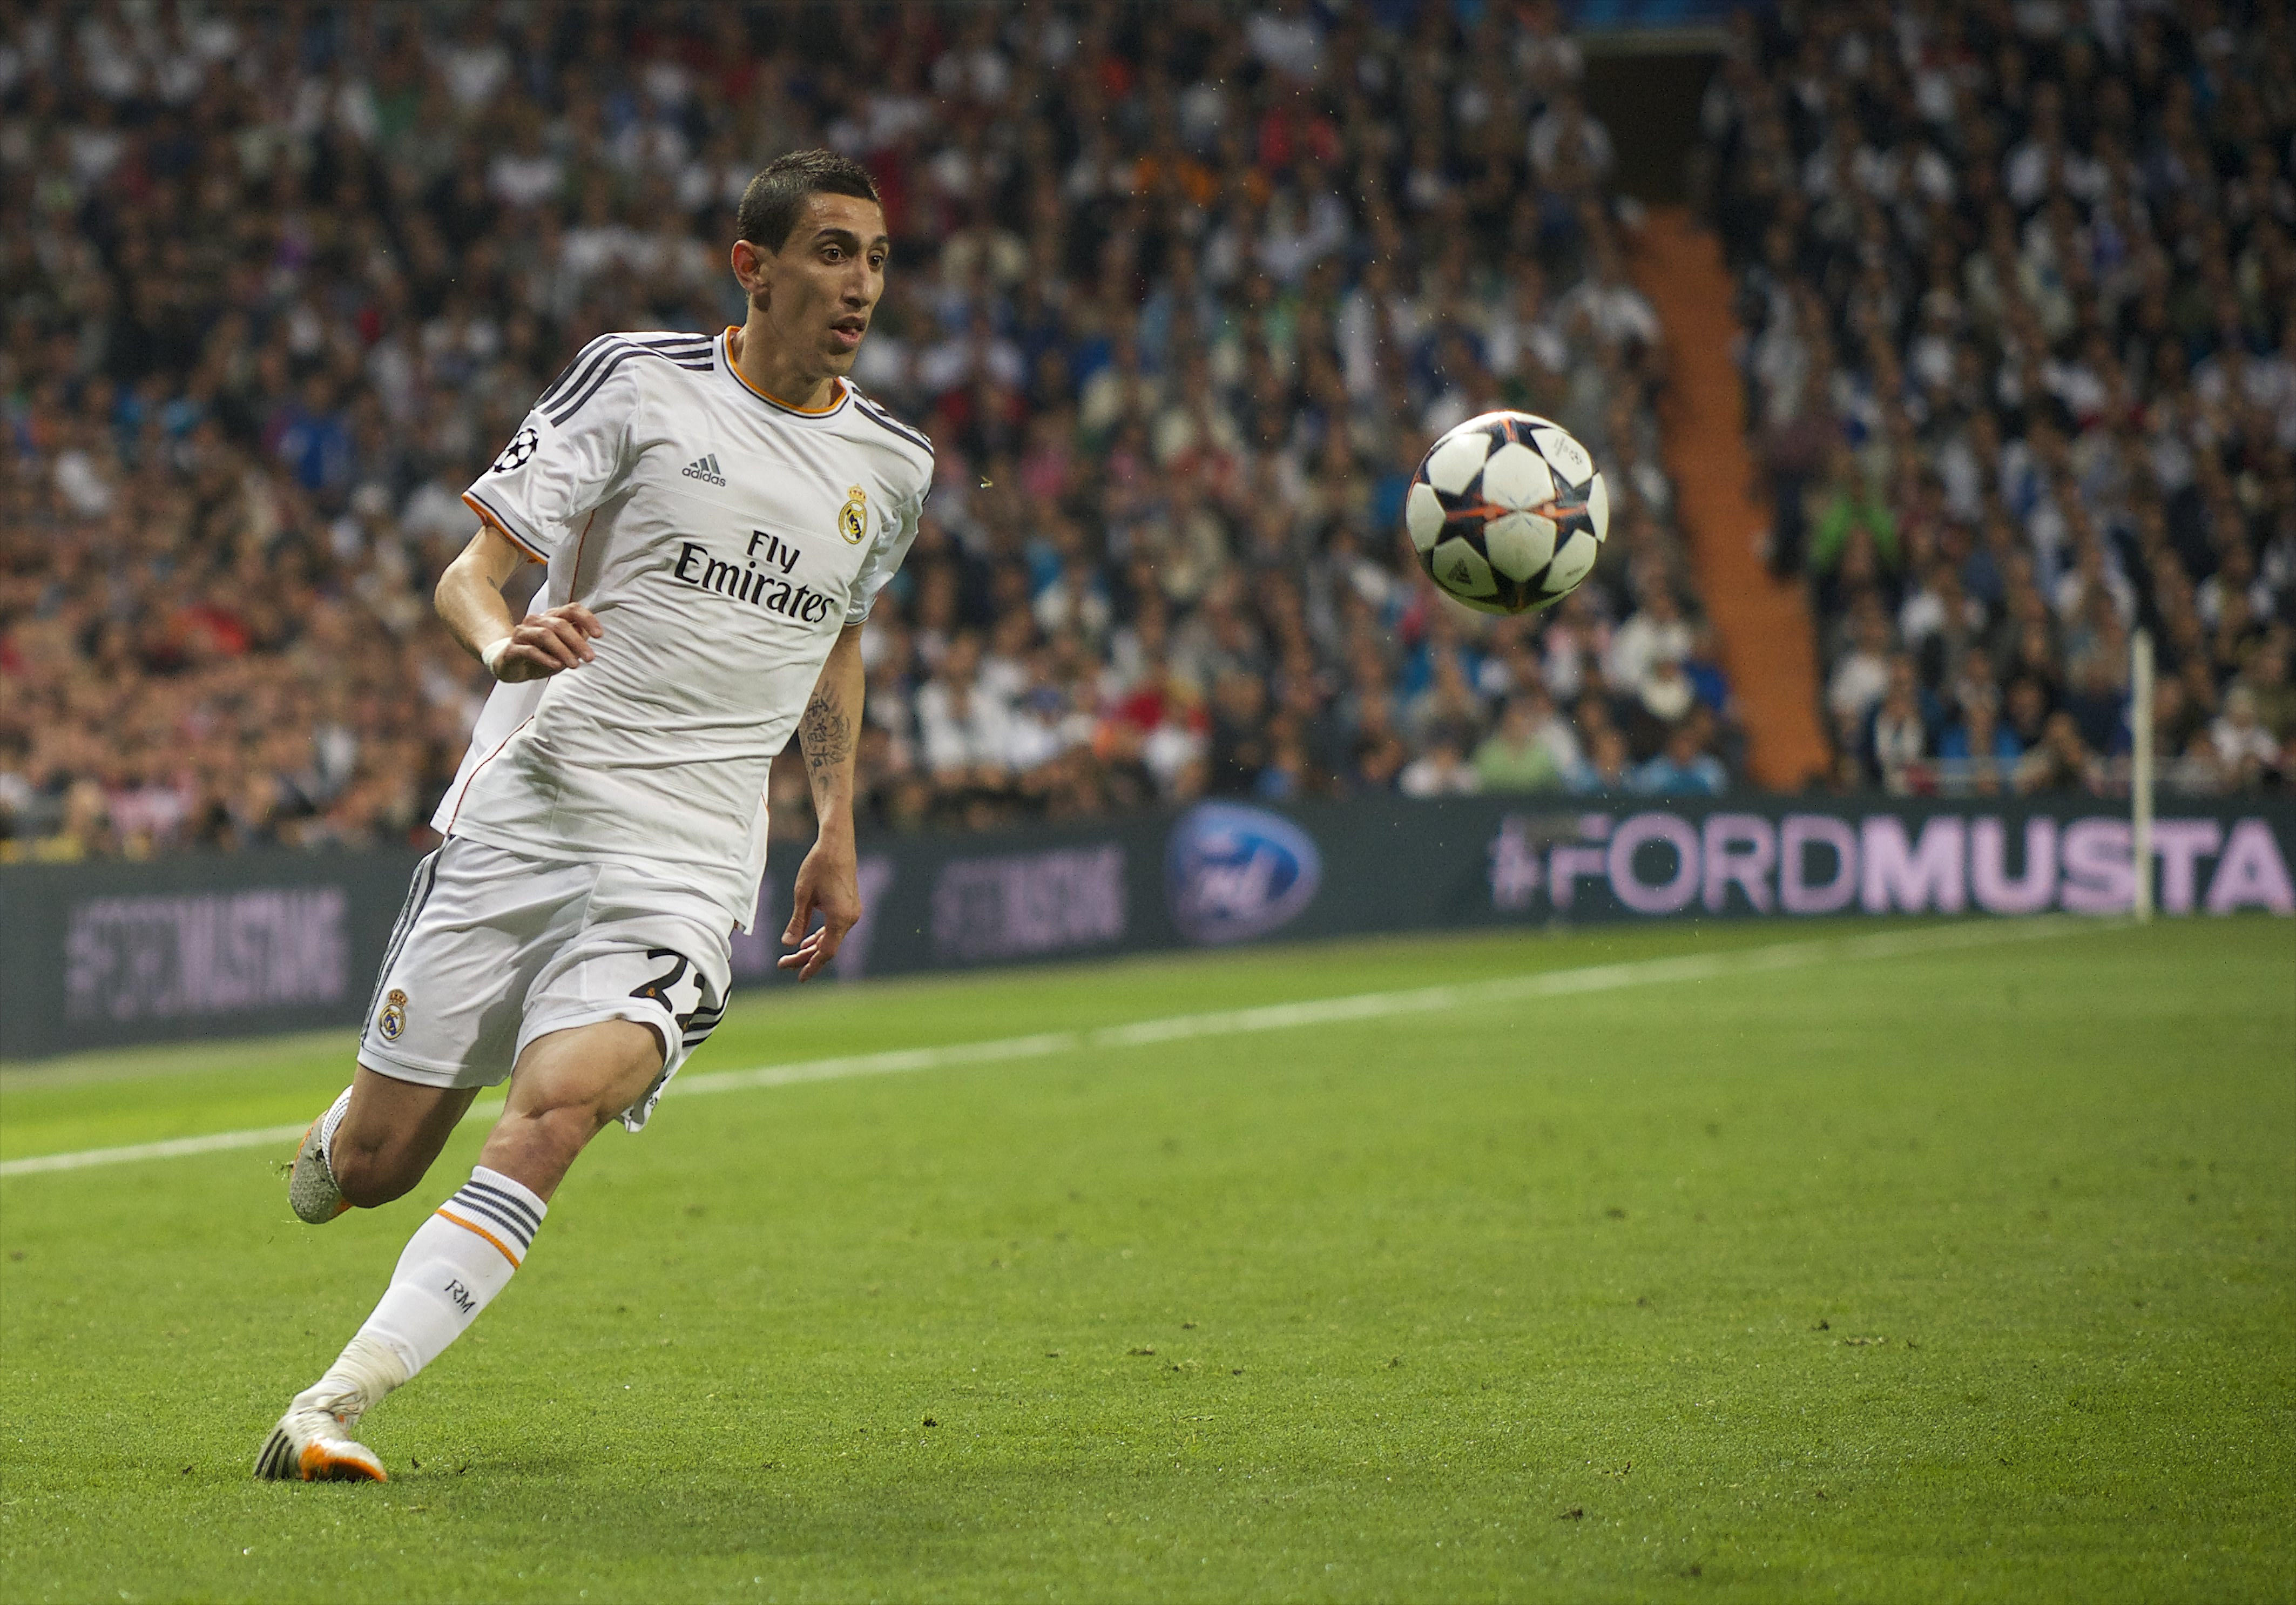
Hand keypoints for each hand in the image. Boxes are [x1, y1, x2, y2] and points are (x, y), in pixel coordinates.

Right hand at [490, 604, 602, 681]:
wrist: (510, 665)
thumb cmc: (541, 655)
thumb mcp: (563, 649)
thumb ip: (575, 640)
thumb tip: (587, 634)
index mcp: (552, 617)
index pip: (572, 609)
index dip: (587, 619)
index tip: (599, 635)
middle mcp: (537, 621)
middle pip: (560, 624)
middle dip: (577, 642)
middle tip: (590, 658)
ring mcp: (523, 633)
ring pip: (545, 635)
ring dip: (563, 650)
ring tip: (575, 665)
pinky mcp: (513, 649)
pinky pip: (530, 650)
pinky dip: (545, 658)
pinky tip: (556, 666)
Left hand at [778, 830, 860, 981]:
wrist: (836, 844)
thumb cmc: (818, 866)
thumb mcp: (802, 895)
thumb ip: (797, 922)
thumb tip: (788, 944)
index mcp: (840, 918)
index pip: (826, 952)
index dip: (811, 966)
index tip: (798, 977)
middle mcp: (851, 918)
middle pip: (829, 948)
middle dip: (806, 958)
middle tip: (783, 964)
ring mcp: (853, 912)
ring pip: (833, 938)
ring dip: (813, 947)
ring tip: (793, 955)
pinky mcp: (850, 906)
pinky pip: (836, 928)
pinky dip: (822, 935)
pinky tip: (808, 940)